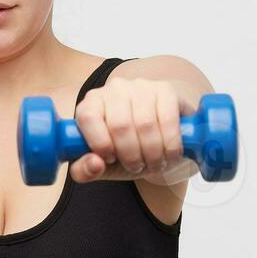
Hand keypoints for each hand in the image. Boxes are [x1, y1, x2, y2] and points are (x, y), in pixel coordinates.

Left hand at [68, 77, 190, 183]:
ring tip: (154, 163)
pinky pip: (168, 120)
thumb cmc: (125, 151)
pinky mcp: (166, 89)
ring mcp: (141, 86)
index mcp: (91, 103)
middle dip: (131, 156)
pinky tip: (169, 154)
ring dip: (152, 154)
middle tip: (137, 167)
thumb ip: (86, 171)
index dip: (100, 143)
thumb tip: (95, 164)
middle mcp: (114, 89)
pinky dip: (170, 145)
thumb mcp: (102, 166)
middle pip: (120, 125)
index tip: (111, 159)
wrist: (159, 139)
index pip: (88, 117)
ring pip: (145, 124)